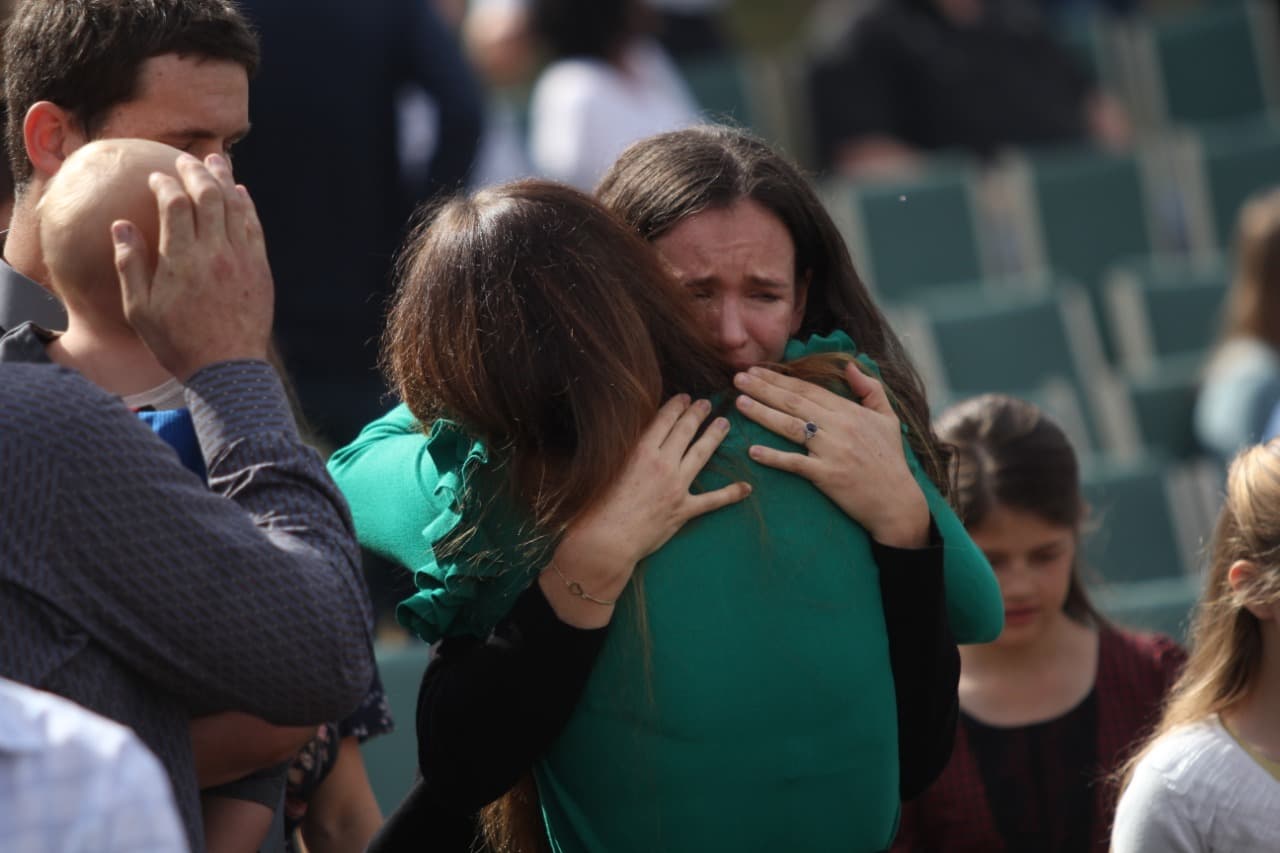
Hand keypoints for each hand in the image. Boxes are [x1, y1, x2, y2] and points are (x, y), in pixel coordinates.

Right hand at [114, 152, 273, 381]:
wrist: (228, 370)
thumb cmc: (177, 342)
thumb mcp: (140, 309)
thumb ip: (129, 264)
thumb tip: (120, 226)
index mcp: (181, 260)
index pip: (174, 205)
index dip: (165, 184)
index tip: (156, 178)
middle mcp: (214, 253)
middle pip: (208, 196)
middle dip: (196, 171)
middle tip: (185, 160)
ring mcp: (242, 259)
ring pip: (235, 206)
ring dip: (224, 180)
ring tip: (215, 161)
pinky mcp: (260, 268)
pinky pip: (254, 227)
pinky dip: (246, 205)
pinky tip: (239, 193)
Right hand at [540, 394, 751, 626]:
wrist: (607, 540)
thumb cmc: (596, 506)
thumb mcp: (606, 468)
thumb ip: (622, 452)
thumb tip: (634, 437)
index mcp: (641, 451)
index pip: (664, 420)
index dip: (677, 406)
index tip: (685, 397)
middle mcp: (663, 464)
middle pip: (685, 431)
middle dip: (697, 414)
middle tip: (707, 403)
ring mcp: (676, 487)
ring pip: (701, 454)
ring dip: (714, 436)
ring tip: (724, 424)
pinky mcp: (684, 510)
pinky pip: (712, 500)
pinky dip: (731, 494)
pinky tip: (746, 487)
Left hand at [733, 363, 928, 547]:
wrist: (897, 501)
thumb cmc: (890, 459)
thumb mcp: (887, 417)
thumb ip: (870, 388)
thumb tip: (850, 366)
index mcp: (849, 411)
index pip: (807, 389)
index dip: (780, 378)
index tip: (756, 370)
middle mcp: (838, 427)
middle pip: (793, 403)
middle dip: (763, 389)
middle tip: (737, 379)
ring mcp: (832, 451)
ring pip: (790, 427)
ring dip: (762, 414)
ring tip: (739, 403)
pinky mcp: (827, 476)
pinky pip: (795, 464)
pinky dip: (774, 457)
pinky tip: (753, 451)